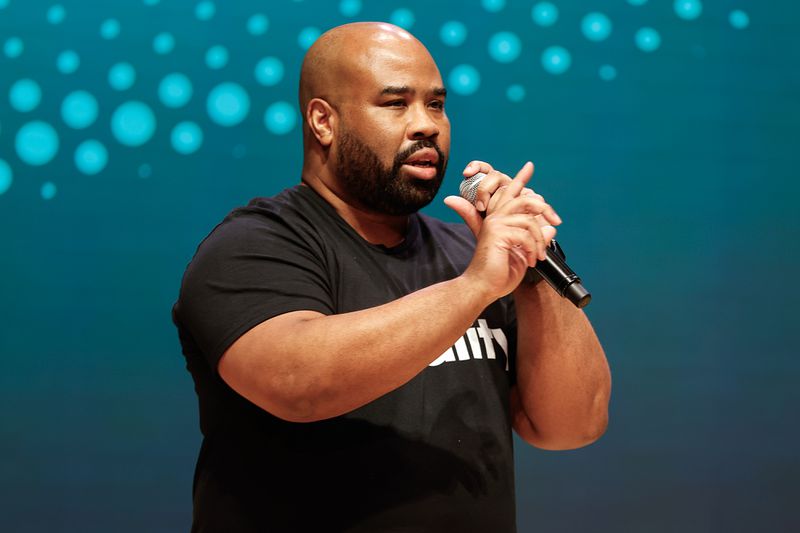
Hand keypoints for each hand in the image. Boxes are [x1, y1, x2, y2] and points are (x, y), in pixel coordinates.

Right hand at [444, 161, 561, 298]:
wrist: (484, 288)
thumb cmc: (498, 274)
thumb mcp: (523, 254)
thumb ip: (534, 239)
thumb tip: (550, 228)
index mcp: (499, 220)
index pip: (510, 194)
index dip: (520, 179)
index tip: (529, 166)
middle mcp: (495, 218)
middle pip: (525, 199)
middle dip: (545, 208)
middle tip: (557, 220)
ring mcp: (495, 225)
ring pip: (529, 219)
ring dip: (540, 240)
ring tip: (539, 255)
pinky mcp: (498, 234)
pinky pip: (526, 234)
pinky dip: (534, 249)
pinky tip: (532, 260)